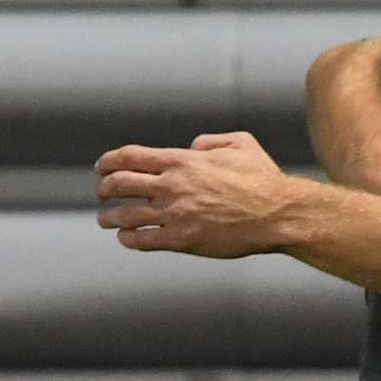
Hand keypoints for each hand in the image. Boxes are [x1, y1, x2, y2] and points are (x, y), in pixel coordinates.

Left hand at [95, 131, 298, 257]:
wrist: (279, 215)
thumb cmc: (264, 180)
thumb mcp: (241, 143)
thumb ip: (211, 140)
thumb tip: (192, 146)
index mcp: (182, 161)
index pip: (128, 157)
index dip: (108, 162)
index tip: (102, 168)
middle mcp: (172, 185)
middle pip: (118, 184)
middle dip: (104, 189)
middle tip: (102, 194)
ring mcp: (174, 214)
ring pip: (123, 215)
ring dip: (108, 217)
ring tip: (106, 220)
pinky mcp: (181, 240)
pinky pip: (140, 240)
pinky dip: (127, 238)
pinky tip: (127, 237)